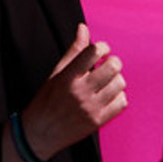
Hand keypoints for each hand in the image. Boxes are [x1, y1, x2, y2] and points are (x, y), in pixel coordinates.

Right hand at [22, 22, 127, 159]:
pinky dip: (118, 96)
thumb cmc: (47, 99)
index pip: (93, 52)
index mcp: (68, 77)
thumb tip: (83, 28)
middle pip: (113, 66)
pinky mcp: (98, 121)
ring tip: (106, 82)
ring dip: (116, 79)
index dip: (102, 47)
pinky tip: (108, 95)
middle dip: (113, 62)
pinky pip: (122, 102)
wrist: (40, 133)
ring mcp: (90, 108)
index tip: (100, 51)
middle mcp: (80, 92)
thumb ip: (74, 51)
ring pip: (120, 83)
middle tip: (106, 65)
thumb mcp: (57, 73)